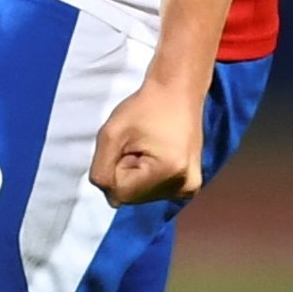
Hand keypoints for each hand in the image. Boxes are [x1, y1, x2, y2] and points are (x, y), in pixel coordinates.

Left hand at [90, 77, 205, 206]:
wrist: (177, 94)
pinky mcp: (190, 186)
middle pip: (133, 196)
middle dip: (124, 173)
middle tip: (135, 145)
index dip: (113, 169)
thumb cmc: (143, 108)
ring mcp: (190, 189)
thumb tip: (109, 197)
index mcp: (170, 173)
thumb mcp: (111, 134)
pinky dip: (147, 176)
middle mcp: (185, 189)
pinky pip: (154, 191)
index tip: (125, 146)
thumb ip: (101, 169)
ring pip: (142, 195)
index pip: (121, 192)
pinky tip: (155, 155)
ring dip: (135, 175)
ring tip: (146, 148)